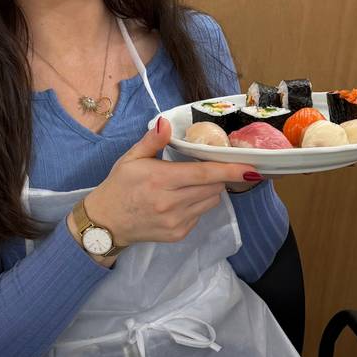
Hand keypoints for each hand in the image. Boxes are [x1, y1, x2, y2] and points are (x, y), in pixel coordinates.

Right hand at [82, 117, 259, 245]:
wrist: (106, 223)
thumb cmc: (119, 186)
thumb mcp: (131, 159)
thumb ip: (152, 141)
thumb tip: (166, 123)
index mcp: (160, 180)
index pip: (204, 174)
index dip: (230, 170)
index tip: (251, 168)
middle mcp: (171, 203)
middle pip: (213, 187)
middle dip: (218, 176)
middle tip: (208, 167)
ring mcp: (176, 222)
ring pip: (210, 202)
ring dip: (209, 190)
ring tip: (190, 184)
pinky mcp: (178, 234)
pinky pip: (200, 215)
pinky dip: (198, 205)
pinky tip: (180, 201)